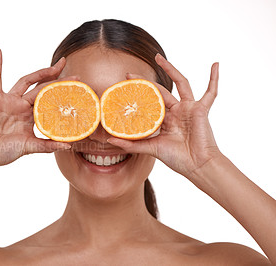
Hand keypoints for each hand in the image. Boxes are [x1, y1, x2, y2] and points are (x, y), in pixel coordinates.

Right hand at [0, 47, 72, 170]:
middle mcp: (22, 105)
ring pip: (26, 81)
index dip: (61, 92)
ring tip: (54, 66)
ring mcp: (9, 100)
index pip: (49, 100)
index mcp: (31, 115)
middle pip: (42, 87)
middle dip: (56, 77)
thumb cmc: (5, 151)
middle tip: (70, 68)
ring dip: (40, 73)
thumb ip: (48, 145)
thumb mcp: (30, 146)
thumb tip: (69, 146)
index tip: (76, 86)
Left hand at [107, 53, 221, 178]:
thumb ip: (132, 144)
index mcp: (164, 120)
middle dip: (143, 83)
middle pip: (159, 91)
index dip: (136, 96)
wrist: (197, 165)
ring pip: (179, 83)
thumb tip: (109, 140)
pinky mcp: (201, 109)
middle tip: (128, 74)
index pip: (148, 103)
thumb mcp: (151, 148)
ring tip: (157, 57)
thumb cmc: (177, 159)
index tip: (122, 89)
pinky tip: (215, 64)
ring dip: (170, 69)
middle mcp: (175, 111)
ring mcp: (188, 108)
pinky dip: (214, 78)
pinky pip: (211, 92)